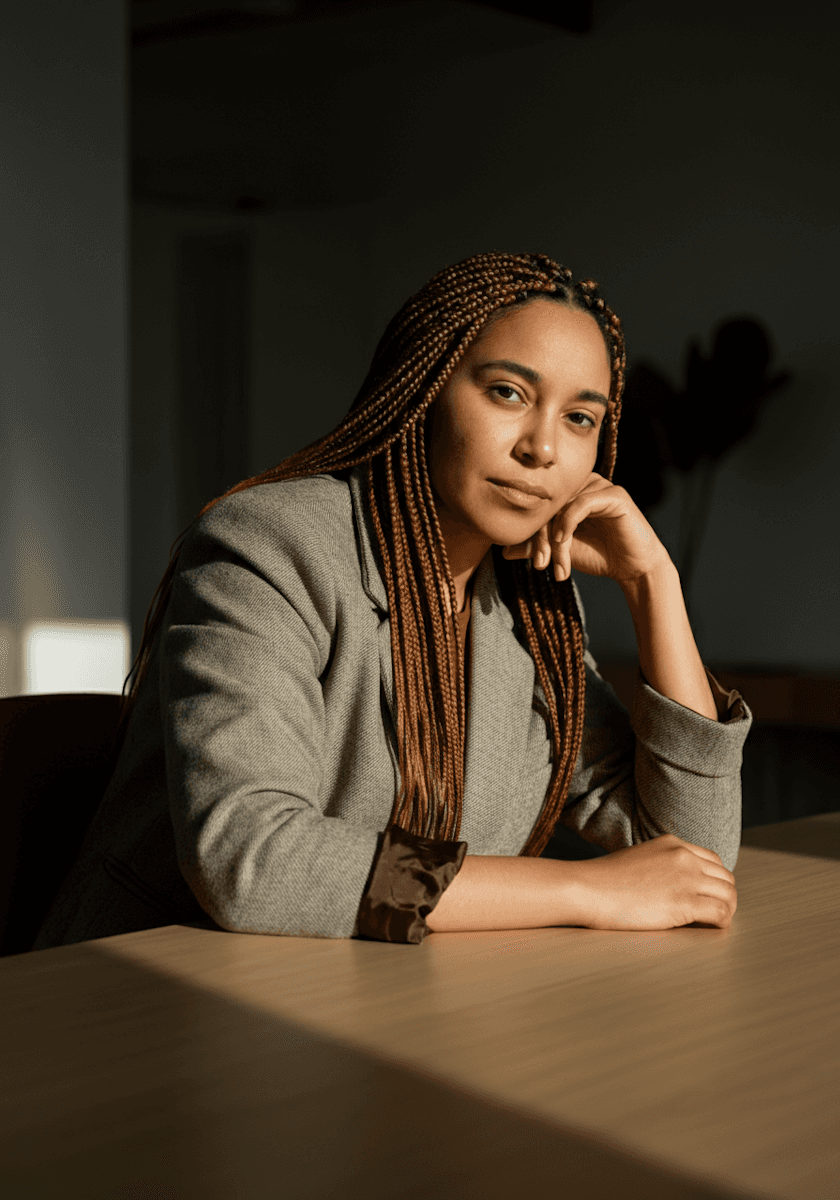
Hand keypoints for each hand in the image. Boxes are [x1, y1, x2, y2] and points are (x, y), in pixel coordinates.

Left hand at [501, 473, 670, 583]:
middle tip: (541, 565)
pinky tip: (564, 541)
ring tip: (558, 563)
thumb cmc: (598, 555)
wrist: (632, 568)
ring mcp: (600, 486)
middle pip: (548, 504)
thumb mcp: (560, 551)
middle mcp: (583, 484)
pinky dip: (569, 522)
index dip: (532, 534)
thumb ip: (534, 547)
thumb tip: (503, 550)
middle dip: (541, 538)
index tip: (535, 563)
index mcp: (569, 493)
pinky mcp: (615, 495)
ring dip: (556, 539)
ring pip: (563, 506)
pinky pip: (583, 503)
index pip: (540, 506)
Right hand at [574, 835, 736, 930]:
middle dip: (724, 895)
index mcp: (672, 844)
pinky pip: (720, 913)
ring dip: (726, 910)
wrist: (587, 889)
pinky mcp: (685, 902)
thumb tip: (671, 885)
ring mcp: (686, 878)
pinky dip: (722, 922)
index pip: (712, 860)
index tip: (708, 894)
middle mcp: (684, 857)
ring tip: (715, 922)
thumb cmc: (603, 880)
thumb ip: (660, 864)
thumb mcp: (638, 858)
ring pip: (728, 895)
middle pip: (725, 877)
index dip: (714, 880)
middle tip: (716, 911)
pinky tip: (711, 928)